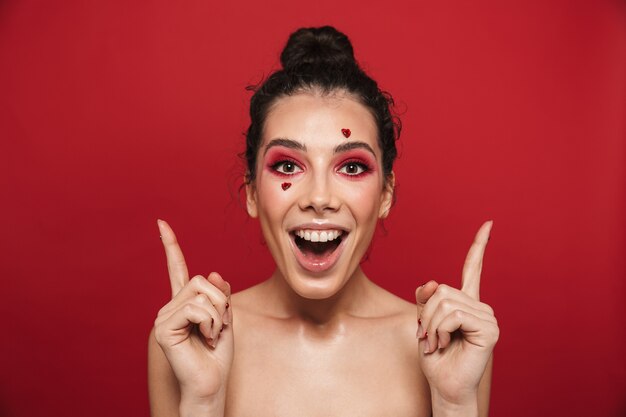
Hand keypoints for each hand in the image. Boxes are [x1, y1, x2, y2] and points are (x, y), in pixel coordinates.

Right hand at [153, 220, 233, 404]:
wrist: (211, 384)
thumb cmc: (218, 356)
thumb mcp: (227, 319)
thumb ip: (221, 295)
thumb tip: (216, 273)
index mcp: (184, 303)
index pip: (177, 269)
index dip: (171, 246)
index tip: (161, 224)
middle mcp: (170, 306)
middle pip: (203, 280)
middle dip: (221, 303)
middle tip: (218, 329)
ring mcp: (164, 316)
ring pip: (202, 293)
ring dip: (217, 316)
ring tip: (211, 337)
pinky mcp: (163, 327)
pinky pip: (196, 308)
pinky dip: (210, 323)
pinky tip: (205, 339)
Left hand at [415, 221, 498, 407]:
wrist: (445, 385)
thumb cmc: (436, 357)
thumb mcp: (423, 322)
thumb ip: (426, 300)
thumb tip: (431, 282)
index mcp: (466, 303)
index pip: (473, 269)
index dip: (478, 246)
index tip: (488, 224)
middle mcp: (480, 307)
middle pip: (442, 290)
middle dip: (426, 315)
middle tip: (430, 338)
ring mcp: (487, 317)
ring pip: (445, 302)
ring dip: (431, 326)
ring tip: (437, 343)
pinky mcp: (489, 328)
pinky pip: (453, 315)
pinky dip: (441, 330)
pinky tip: (446, 344)